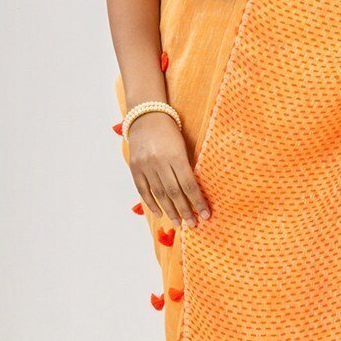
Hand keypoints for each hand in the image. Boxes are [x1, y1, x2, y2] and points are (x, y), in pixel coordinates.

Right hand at [127, 111, 210, 228]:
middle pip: (174, 192)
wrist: (146, 116)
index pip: (189, 184)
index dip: (198, 201)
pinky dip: (152, 203)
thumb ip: (187, 167)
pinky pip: (143, 190)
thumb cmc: (170, 131)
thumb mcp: (183, 145)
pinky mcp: (135, 168)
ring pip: (159, 194)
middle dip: (185, 210)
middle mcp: (159, 162)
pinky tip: (160, 213)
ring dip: (170, 210)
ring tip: (179, 223)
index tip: (206, 215)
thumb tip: (196, 192)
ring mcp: (145, 166)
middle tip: (193, 224)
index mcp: (175, 155)